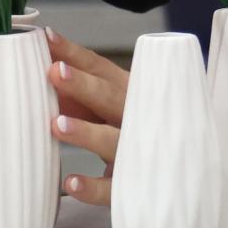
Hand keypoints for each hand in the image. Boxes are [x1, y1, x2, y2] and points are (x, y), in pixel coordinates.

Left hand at [46, 28, 129, 205]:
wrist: (188, 168)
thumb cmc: (132, 127)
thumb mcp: (109, 104)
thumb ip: (77, 92)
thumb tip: (39, 69)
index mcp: (128, 91)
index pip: (100, 68)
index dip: (74, 53)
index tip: (48, 38)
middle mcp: (134, 116)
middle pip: (109, 98)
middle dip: (83, 84)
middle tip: (55, 71)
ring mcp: (135, 151)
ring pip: (112, 141)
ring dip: (86, 132)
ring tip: (58, 125)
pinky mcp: (130, 184)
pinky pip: (112, 188)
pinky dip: (93, 187)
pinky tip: (71, 182)